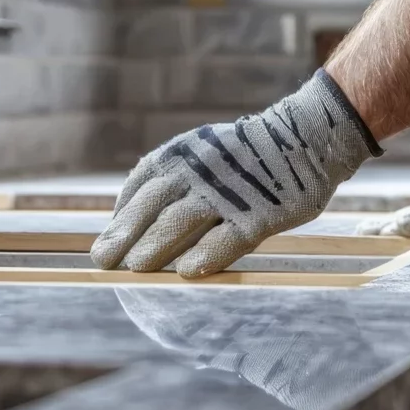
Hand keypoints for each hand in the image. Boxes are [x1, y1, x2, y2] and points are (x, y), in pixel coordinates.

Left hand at [90, 70, 381, 277]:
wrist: (307, 137)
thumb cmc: (248, 154)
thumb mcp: (203, 151)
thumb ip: (174, 178)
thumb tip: (136, 217)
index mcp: (183, 153)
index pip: (140, 184)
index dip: (121, 213)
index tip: (108, 238)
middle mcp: (199, 170)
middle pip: (152, 206)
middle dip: (124, 234)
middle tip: (103, 260)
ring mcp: (228, 192)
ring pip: (181, 222)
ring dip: (154, 246)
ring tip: (135, 269)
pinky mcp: (259, 214)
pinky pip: (227, 238)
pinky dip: (205, 255)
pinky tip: (186, 273)